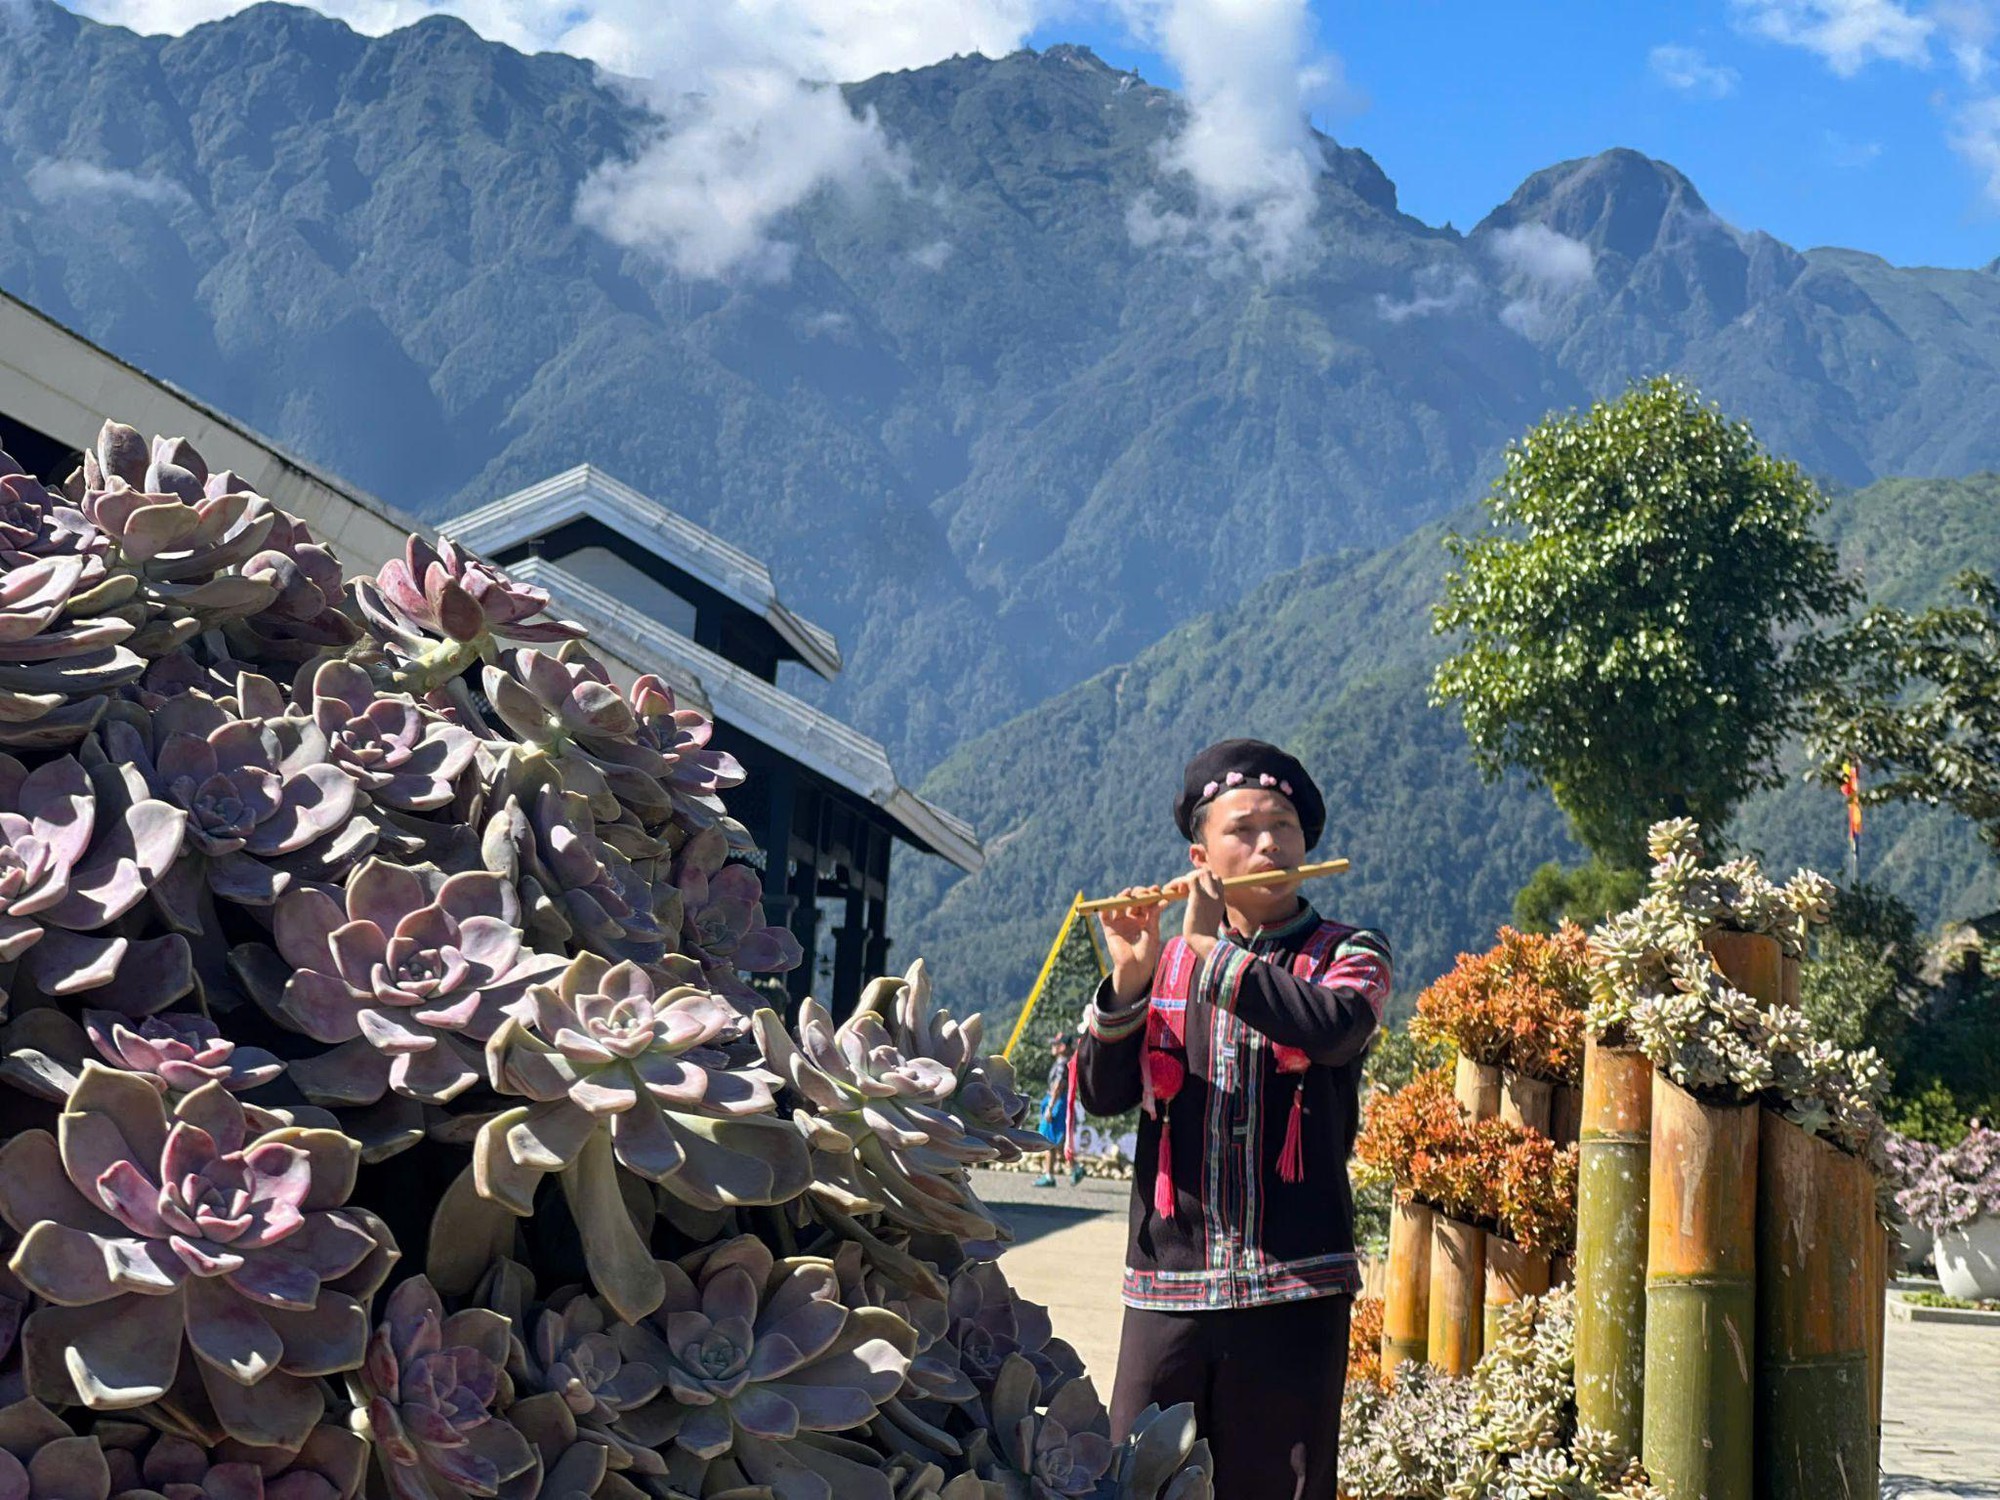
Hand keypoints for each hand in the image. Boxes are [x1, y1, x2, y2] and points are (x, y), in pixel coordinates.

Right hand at [1099, 888, 1162, 1004]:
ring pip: (1119, 904)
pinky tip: (1111, 900)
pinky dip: (1104, 906)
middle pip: (1132, 900)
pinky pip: (1104, 915)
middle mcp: (1131, 918)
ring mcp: (1119, 922)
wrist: (1136, 968)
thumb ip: (1154, 915)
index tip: (1156, 889)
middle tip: (1144, 892)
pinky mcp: (1109, 929)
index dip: (1150, 894)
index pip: (1145, 901)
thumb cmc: (1147, 952)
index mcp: (1143, 918)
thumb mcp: (1153, 931)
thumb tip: (1163, 900)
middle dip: (1138, 893)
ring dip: (1123, 896)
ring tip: (1129, 894)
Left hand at [1181, 870, 1225, 951]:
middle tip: (1181, 889)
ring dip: (1184, 878)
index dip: (1202, 880)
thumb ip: (1207, 913)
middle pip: (1208, 873)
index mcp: (1220, 901)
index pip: (1216, 880)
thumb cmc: (1204, 939)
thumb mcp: (1209, 922)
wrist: (1204, 944)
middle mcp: (1217, 895)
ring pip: (1199, 873)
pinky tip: (1172, 890)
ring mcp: (1209, 895)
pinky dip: (1179, 881)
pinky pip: (1190, 879)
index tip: (1190, 890)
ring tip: (1174, 889)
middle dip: (1193, 876)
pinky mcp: (1198, 897)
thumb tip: (1201, 914)